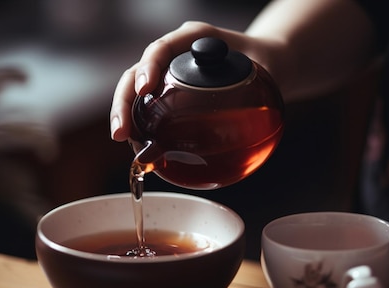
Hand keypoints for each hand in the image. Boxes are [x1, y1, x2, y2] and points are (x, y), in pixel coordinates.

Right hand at [109, 21, 263, 141]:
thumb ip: (256, 83)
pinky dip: (142, 127)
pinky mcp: (170, 93)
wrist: (267, 63)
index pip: (162, 49)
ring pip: (135, 91)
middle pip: (136, 73)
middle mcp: (175, 54)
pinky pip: (150, 107)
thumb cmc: (265, 62)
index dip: (148, 68)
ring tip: (124, 141)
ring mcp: (169, 74)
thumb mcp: (264, 67)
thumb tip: (248, 116)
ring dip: (125, 116)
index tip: (145, 89)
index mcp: (193, 39)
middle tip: (122, 132)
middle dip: (124, 102)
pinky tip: (143, 148)